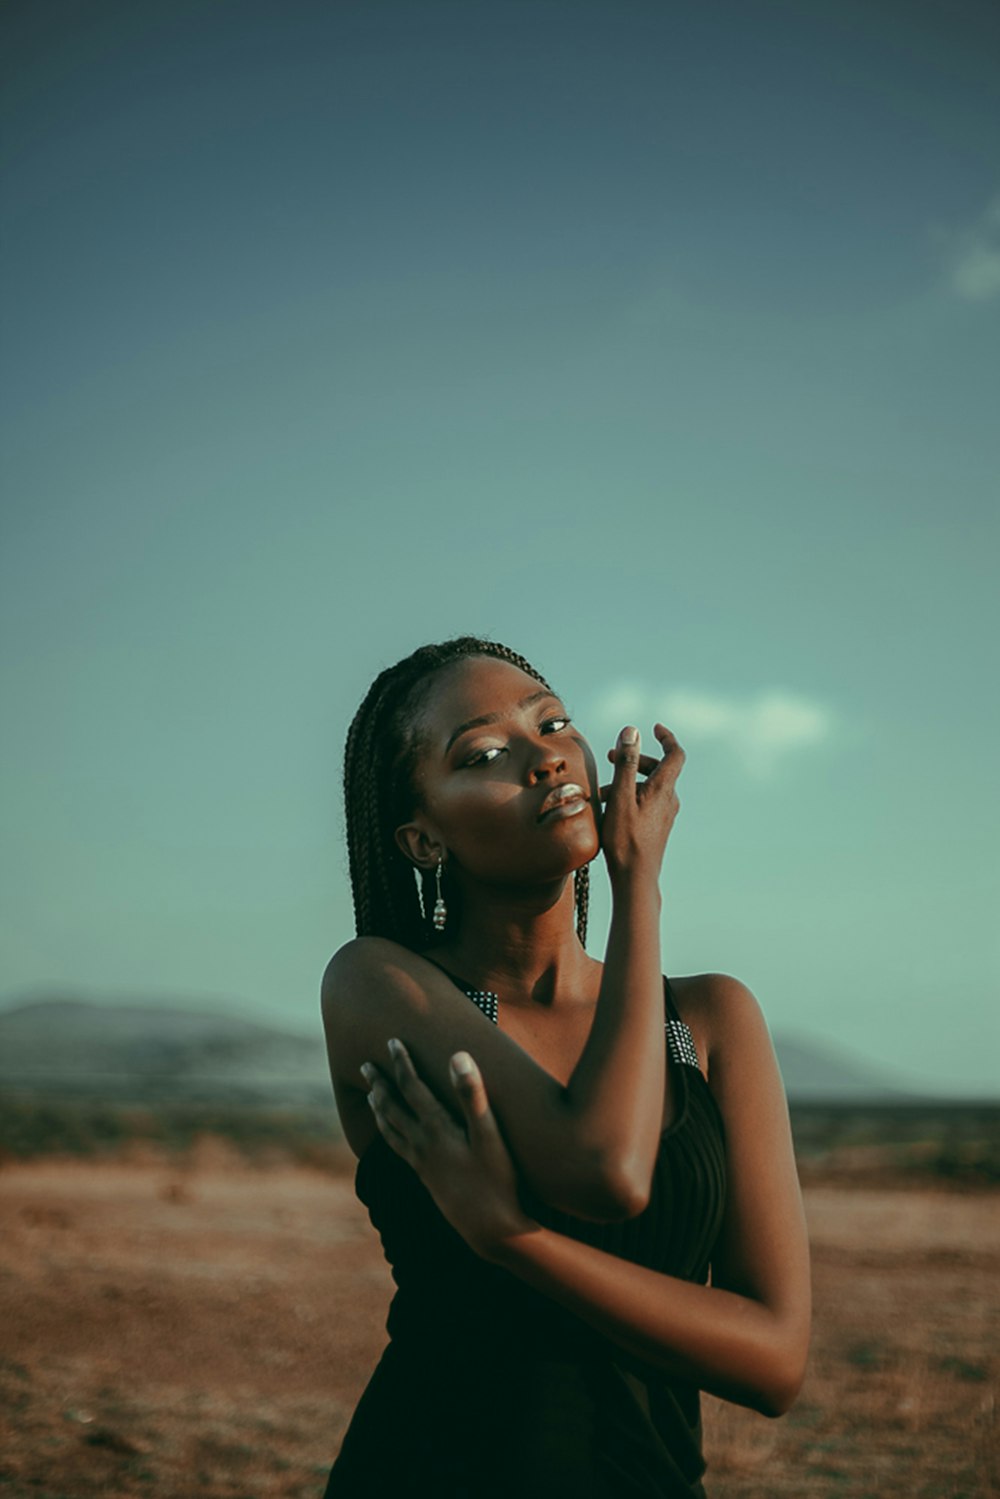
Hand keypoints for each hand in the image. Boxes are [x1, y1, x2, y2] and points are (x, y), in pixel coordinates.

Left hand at [361, 1040, 537, 1261]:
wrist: (491, 1230)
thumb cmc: (497, 1180)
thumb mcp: (490, 1135)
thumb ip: (473, 1095)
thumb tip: (458, 1055)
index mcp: (436, 1129)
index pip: (411, 1087)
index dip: (402, 1062)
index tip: (392, 1041)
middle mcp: (423, 1145)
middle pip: (392, 1108)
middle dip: (379, 1084)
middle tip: (365, 1065)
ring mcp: (422, 1164)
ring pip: (390, 1131)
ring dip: (379, 1109)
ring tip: (371, 1097)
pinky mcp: (428, 1179)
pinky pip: (399, 1150)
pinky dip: (389, 1135)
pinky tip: (394, 1137)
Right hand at [599, 723, 683, 882]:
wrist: (635, 878)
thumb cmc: (625, 839)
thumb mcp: (620, 797)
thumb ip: (626, 763)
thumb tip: (632, 731)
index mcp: (663, 789)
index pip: (675, 754)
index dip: (667, 738)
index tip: (654, 728)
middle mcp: (669, 800)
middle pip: (658, 769)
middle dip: (634, 759)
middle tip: (610, 757)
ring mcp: (665, 814)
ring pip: (648, 786)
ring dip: (626, 781)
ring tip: (601, 791)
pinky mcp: (658, 826)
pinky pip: (646, 802)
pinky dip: (629, 796)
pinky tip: (609, 808)